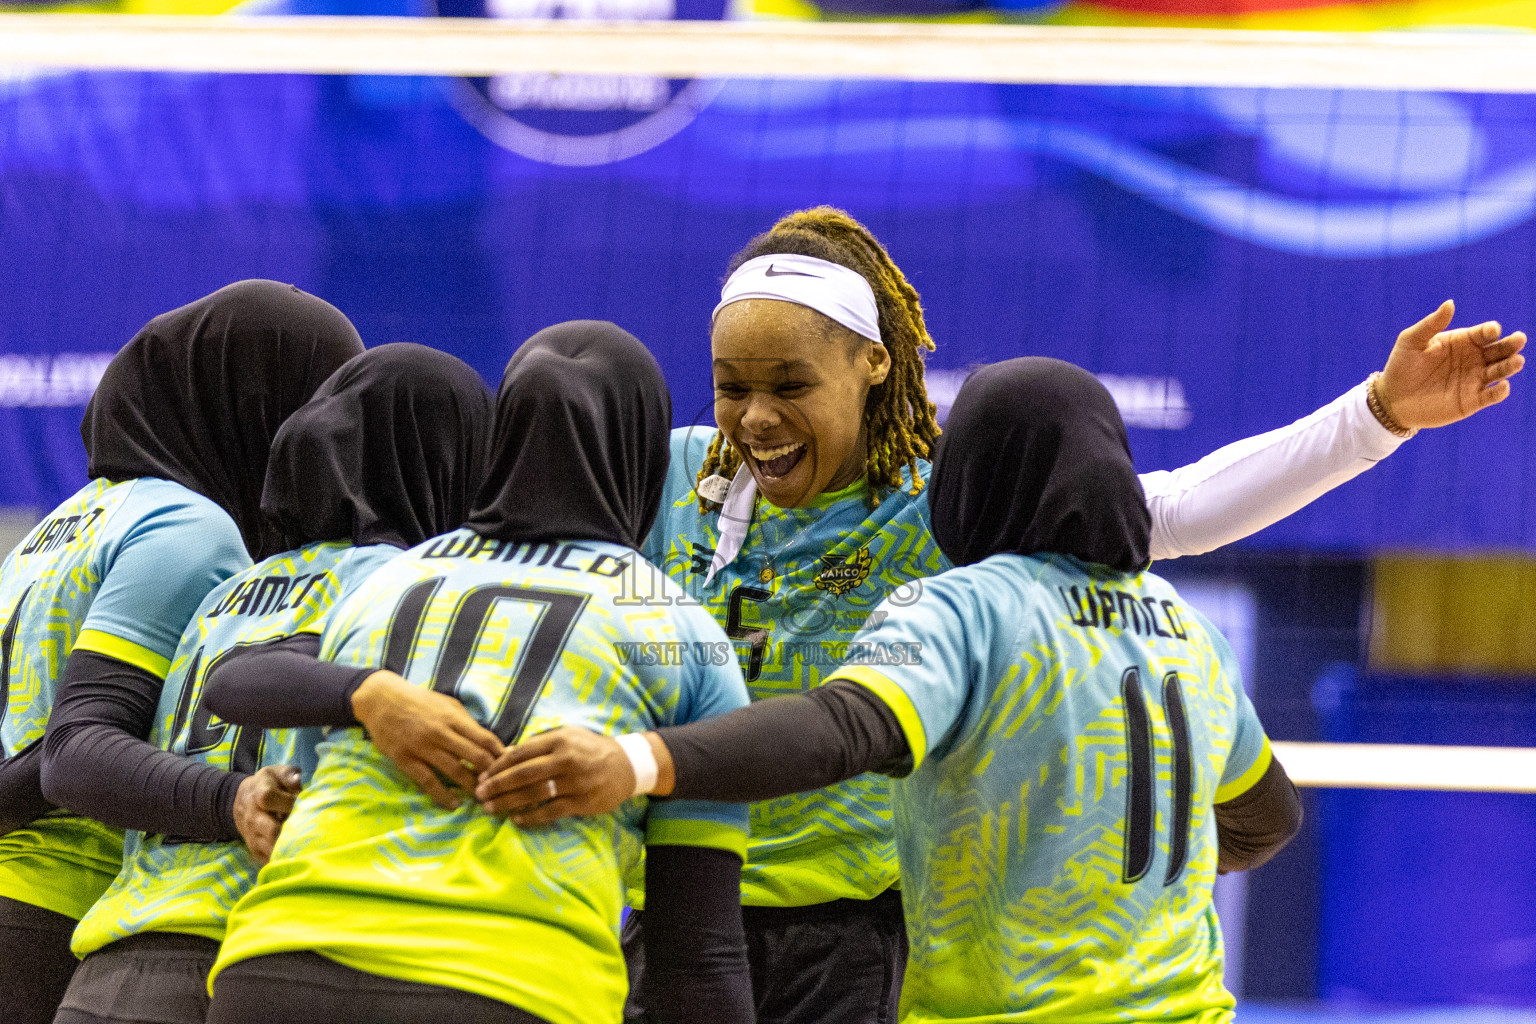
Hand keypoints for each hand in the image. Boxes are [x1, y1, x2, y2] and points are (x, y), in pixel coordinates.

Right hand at [234, 765, 302, 865]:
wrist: (243, 802)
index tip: (301, 803)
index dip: (287, 801)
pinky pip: (269, 859)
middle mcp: (253, 817)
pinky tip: (299, 853)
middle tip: (308, 827)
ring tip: (306, 841)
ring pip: (272, 847)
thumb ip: (289, 775)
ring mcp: (252, 836)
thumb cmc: (269, 785)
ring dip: (290, 846)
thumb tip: (298, 781)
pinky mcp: (255, 851)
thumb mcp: (277, 773)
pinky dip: (285, 858)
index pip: (267, 797)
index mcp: (258, 793)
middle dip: (292, 830)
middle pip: (271, 829)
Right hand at [351, 670, 503, 809]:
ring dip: (471, 786)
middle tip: (500, 786)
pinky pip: (428, 781)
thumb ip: (466, 722)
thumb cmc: (419, 701)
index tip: (510, 767)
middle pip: (475, 756)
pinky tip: (454, 804)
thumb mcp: (447, 704)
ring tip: (482, 797)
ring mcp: (423, 747)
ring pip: (454, 770)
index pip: (485, 739)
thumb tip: (489, 742)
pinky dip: (443, 795)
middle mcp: (441, 732)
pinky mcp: (406, 760)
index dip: (501, 755)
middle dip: (491, 773)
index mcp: (454, 718)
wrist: (382, 699)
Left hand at [476, 726, 666, 827]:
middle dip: (497, 785)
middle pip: (523, 774)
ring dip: (508, 802)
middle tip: (478, 794)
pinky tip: (516, 820)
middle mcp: (566, 760)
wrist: (627, 766)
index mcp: (559, 740)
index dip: (498, 765)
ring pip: (534, 794)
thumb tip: (506, 753)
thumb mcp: (567, 736)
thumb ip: (538, 744)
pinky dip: (531, 817)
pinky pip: (550, 812)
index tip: (482, 775)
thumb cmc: (591, 749)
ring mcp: (575, 782)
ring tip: (490, 808)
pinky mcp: (582, 802)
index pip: (521, 753)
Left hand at [1378, 300, 1525, 428]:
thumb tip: (1450, 303)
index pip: (1483, 333)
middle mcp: (1474, 359)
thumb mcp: (1411, 341)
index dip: (1490, 330)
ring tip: (1517, 361)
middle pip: (1499, 350)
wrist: (1392, 400)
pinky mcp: (1472, 401)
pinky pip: (1490, 396)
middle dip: (1510, 344)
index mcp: (1462, 341)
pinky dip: (1500, 392)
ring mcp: (1474, 380)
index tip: (1491, 331)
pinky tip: (1503, 386)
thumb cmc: (1401, 366)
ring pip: (1500, 371)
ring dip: (1510, 365)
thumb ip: (1431, 324)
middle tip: (1519, 339)